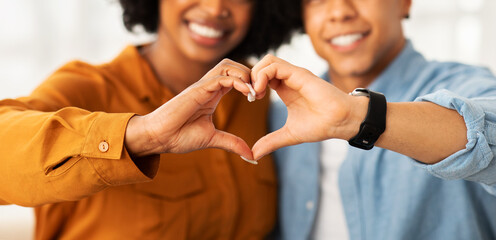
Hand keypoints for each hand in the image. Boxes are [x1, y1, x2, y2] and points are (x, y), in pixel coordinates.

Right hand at [125, 59, 254, 158]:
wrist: (159, 138)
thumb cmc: (179, 136)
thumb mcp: (212, 139)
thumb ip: (232, 143)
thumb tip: (251, 157)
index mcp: (212, 95)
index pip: (234, 77)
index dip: (249, 83)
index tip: (258, 98)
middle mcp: (208, 87)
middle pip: (232, 65)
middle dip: (249, 73)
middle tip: (258, 92)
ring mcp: (202, 87)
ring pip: (227, 65)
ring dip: (244, 74)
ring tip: (253, 91)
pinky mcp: (197, 90)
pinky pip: (220, 77)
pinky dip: (236, 81)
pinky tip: (246, 92)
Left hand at [250, 55, 367, 159]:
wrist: (341, 122)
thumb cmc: (321, 125)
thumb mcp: (289, 135)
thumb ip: (271, 142)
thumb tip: (254, 154)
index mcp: (285, 88)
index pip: (262, 75)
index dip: (252, 84)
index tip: (250, 99)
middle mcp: (289, 78)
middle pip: (263, 64)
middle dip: (251, 77)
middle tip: (251, 95)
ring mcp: (294, 74)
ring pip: (268, 60)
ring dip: (256, 74)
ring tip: (256, 93)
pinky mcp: (300, 74)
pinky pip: (275, 66)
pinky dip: (262, 75)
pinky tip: (261, 91)